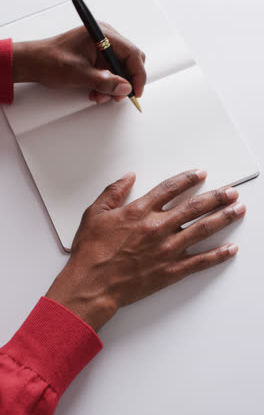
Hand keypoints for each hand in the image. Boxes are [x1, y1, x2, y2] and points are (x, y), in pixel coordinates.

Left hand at [12, 24, 145, 102]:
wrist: (33, 63)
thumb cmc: (49, 60)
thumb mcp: (79, 74)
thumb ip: (105, 81)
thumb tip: (124, 87)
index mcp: (102, 35)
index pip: (132, 54)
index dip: (137, 75)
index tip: (135, 91)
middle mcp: (105, 38)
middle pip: (130, 61)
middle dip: (126, 81)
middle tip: (118, 96)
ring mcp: (101, 48)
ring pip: (120, 70)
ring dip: (113, 86)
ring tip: (100, 95)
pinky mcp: (96, 57)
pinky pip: (110, 72)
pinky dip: (106, 85)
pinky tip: (95, 91)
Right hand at [46, 170, 245, 331]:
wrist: (91, 284)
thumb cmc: (91, 251)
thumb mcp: (94, 214)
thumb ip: (113, 192)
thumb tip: (128, 177)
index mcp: (140, 211)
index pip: (170, 188)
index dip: (188, 179)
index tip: (200, 174)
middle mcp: (158, 227)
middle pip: (194, 207)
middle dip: (216, 197)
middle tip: (231, 191)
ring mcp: (166, 249)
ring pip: (202, 230)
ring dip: (223, 218)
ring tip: (238, 210)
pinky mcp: (170, 270)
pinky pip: (199, 262)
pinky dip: (217, 255)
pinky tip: (230, 249)